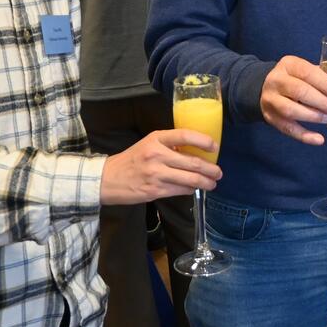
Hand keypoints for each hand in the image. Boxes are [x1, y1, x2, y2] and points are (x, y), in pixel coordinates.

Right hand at [100, 129, 222, 204]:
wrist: (107, 179)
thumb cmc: (132, 160)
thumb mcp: (149, 144)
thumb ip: (169, 146)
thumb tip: (196, 152)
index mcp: (156, 138)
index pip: (185, 135)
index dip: (203, 140)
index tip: (214, 146)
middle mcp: (157, 154)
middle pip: (192, 162)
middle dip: (211, 169)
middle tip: (219, 172)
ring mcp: (156, 173)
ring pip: (190, 179)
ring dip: (205, 183)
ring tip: (212, 183)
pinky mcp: (154, 190)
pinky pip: (180, 190)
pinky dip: (190, 190)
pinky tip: (194, 189)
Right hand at [260, 55, 326, 145]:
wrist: (265, 87)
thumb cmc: (295, 79)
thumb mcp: (307, 71)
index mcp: (289, 65)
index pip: (307, 72)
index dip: (325, 84)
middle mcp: (276, 81)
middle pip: (299, 91)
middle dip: (322, 102)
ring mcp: (271, 100)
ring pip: (290, 110)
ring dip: (314, 117)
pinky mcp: (270, 118)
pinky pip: (287, 129)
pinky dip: (304, 136)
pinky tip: (319, 139)